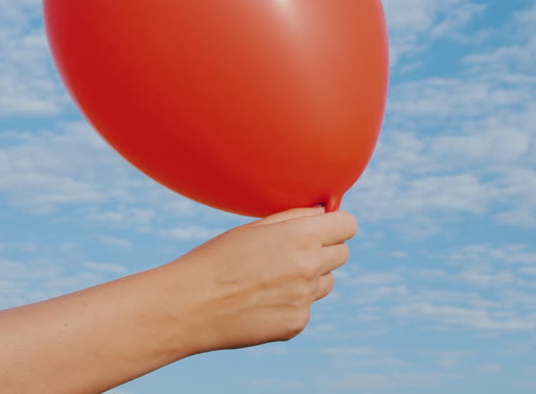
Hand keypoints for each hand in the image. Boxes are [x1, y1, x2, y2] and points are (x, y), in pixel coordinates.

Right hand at [160, 207, 356, 353]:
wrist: (188, 307)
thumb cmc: (215, 260)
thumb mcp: (252, 229)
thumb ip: (294, 218)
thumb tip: (323, 213)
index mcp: (299, 236)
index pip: (347, 225)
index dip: (336, 224)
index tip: (324, 228)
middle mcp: (309, 266)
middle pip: (342, 253)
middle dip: (326, 249)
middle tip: (294, 253)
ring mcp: (305, 298)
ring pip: (327, 283)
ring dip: (311, 278)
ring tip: (272, 279)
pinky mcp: (296, 323)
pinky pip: (306, 308)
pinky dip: (292, 304)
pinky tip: (262, 302)